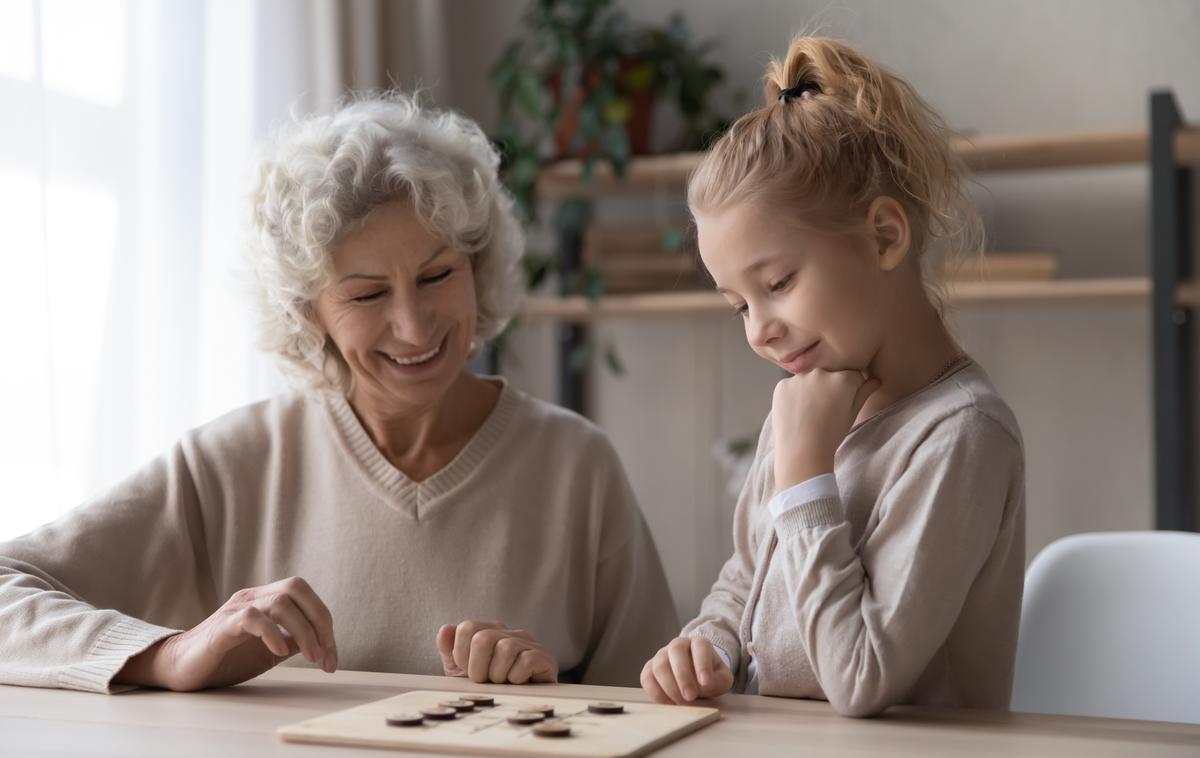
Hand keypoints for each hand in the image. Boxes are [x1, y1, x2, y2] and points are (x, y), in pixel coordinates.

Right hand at [115, 576, 336, 690]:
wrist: (179, 669)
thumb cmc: (226, 659)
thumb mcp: (269, 650)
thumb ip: (293, 642)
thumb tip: (323, 645)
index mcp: (265, 600)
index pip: (305, 595)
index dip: (324, 622)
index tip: (332, 657)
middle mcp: (252, 597)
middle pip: (297, 588)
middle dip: (320, 621)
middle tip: (325, 656)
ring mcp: (236, 609)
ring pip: (280, 602)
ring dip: (303, 632)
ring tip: (309, 658)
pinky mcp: (222, 627)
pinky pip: (252, 618)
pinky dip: (272, 633)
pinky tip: (278, 653)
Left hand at [436, 620, 557, 683]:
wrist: (518, 707)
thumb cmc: (489, 687)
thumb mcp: (461, 671)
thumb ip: (449, 650)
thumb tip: (445, 629)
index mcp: (490, 630)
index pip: (467, 628)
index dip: (462, 654)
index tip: (469, 671)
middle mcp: (510, 632)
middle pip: (483, 638)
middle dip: (478, 668)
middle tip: (485, 680)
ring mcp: (529, 643)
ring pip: (505, 649)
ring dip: (498, 675)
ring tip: (502, 683)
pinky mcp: (544, 658)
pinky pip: (526, 661)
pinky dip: (517, 677)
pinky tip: (518, 684)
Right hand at [641, 637, 732, 703]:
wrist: (696, 677)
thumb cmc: (710, 677)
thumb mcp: (722, 679)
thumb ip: (718, 680)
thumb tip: (704, 685)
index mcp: (698, 643)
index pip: (700, 646)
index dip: (702, 663)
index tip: (705, 682)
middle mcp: (678, 644)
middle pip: (676, 651)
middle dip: (682, 676)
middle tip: (690, 696)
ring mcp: (661, 655)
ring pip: (659, 665)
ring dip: (670, 687)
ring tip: (681, 703)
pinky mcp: (650, 668)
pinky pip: (647, 677)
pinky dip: (656, 692)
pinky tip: (669, 703)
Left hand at [772, 370, 879, 488]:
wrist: (802, 451)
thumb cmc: (832, 435)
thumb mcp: (853, 414)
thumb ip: (864, 392)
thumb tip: (875, 380)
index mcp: (844, 378)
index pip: (853, 376)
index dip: (851, 390)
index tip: (843, 405)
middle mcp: (821, 372)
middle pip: (830, 374)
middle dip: (830, 387)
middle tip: (825, 410)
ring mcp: (799, 378)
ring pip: (810, 379)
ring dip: (811, 389)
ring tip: (810, 412)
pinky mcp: (782, 385)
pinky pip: (792, 386)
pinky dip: (794, 395)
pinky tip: (796, 412)